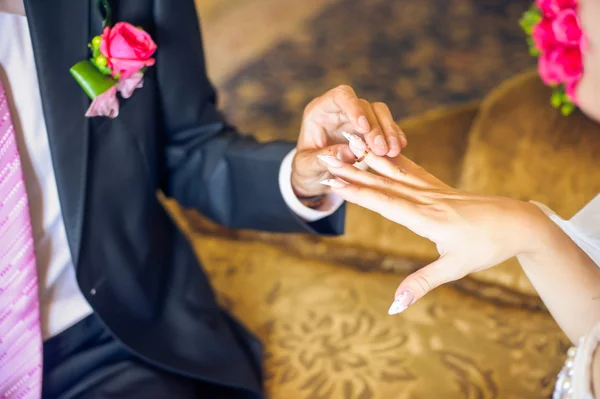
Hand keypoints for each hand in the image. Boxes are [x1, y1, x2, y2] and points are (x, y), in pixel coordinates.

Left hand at [291, 85, 406, 197]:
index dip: (354, 108)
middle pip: (364, 106)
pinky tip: (399, 149)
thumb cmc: (306, 169)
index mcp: (320, 111)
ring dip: (388, 132)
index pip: (340, 96)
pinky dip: (393, 137)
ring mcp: (357, 118)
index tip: (363, 128)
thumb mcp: (306, 167)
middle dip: (375, 127)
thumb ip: (323, 158)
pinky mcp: (371, 130)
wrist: (315, 177)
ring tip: (392, 152)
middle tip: (381, 150)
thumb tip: (348, 152)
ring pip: (380, 113)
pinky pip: (386, 126)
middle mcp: (340, 110)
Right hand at [320, 135, 547, 312]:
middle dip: (352, 171)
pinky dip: (391, 159)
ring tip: (346, 146)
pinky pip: (409, 169)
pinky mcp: (438, 187)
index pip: (384, 202)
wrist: (518, 222)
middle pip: (383, 182)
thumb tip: (395, 304)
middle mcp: (426, 199)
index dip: (357, 192)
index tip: (333, 182)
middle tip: (326, 159)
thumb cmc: (488, 247)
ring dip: (366, 160)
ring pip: (393, 171)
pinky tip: (380, 150)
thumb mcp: (455, 268)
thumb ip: (421, 283)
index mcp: (427, 218)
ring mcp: (432, 189)